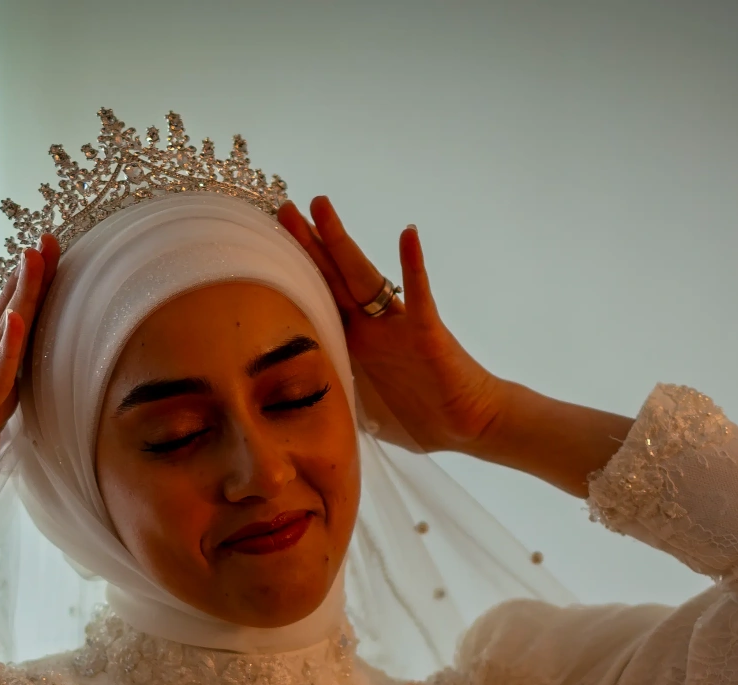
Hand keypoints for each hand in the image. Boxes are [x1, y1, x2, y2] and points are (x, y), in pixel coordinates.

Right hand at [0, 236, 60, 527]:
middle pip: (9, 323)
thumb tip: (10, 422)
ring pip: (2, 341)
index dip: (32, 301)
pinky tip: (15, 319)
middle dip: (31, 282)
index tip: (49, 264)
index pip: (13, 337)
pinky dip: (6, 350)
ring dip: (21, 298)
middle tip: (49, 238)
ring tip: (33, 257)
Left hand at [278, 198, 508, 452]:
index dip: (294, 276)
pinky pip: (419, 297)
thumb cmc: (424, 419)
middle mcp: (373, 328)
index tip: (265, 248)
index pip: (319, 302)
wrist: (472, 424)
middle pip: (332, 279)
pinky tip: (407, 235)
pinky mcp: (427, 334)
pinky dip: (413, 267)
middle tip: (283, 208)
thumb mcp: (366, 414)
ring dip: (341, 242)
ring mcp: (398, 327)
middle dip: (307, 244)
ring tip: (320, 206)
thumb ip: (338, 402)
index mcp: (356, 344)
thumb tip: (296, 417)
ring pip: (364, 277)